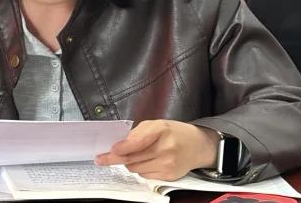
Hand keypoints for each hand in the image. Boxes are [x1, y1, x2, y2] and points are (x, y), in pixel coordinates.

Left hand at [94, 120, 219, 180]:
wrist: (198, 146)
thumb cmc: (175, 133)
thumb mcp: (158, 124)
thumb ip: (138, 133)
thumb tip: (120, 145)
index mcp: (162, 130)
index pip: (137, 142)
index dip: (122, 147)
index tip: (111, 150)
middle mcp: (166, 148)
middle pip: (133, 158)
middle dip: (116, 158)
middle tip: (102, 158)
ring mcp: (168, 164)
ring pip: (136, 168)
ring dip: (130, 162)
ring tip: (136, 155)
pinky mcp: (168, 176)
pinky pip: (144, 175)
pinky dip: (141, 169)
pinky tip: (148, 161)